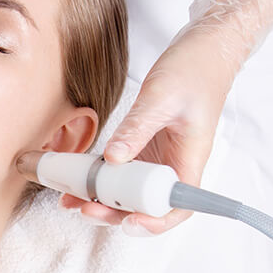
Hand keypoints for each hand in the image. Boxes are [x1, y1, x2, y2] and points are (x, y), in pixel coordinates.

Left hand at [60, 26, 234, 235]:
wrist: (202, 50)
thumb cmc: (193, 71)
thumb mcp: (161, 98)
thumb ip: (136, 128)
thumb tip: (113, 158)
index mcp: (189, 160)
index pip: (177, 207)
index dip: (154, 222)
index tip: (128, 223)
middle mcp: (172, 166)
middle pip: (145, 206)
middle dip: (115, 212)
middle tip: (85, 209)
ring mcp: (155, 159)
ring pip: (128, 192)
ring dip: (100, 199)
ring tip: (70, 201)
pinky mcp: (141, 149)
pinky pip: (118, 172)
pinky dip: (97, 179)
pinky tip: (73, 181)